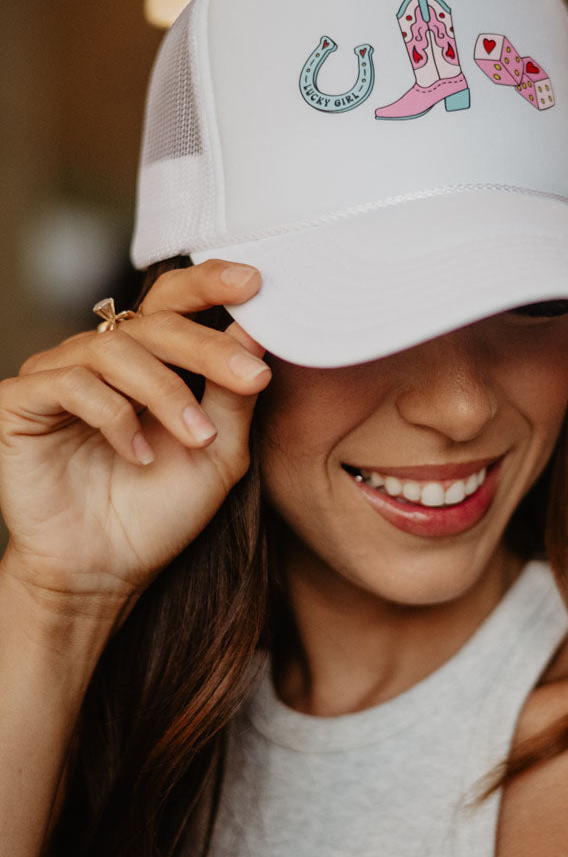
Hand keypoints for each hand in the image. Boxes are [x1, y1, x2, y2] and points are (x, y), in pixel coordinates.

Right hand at [0, 260, 269, 612]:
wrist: (104, 572)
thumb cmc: (158, 513)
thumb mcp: (217, 452)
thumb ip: (233, 396)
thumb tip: (256, 337)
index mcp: (147, 361)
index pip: (174, 302)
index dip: (209, 285)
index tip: (256, 284)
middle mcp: (100, 359)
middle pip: (154, 321)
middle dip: (207, 346)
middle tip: (250, 375)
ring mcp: (58, 376)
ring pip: (114, 348)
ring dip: (166, 392)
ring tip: (197, 439)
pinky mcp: (22, 402)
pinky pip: (71, 384)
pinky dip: (114, 417)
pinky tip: (138, 456)